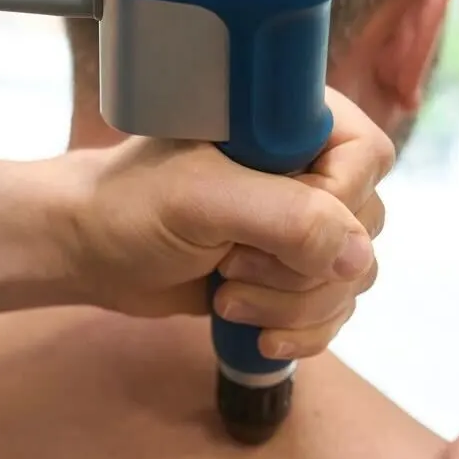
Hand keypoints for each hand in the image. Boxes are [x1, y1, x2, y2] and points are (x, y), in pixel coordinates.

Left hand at [59, 88, 389, 357]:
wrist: (92, 251)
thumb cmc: (133, 206)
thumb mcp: (204, 202)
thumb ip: (286, 219)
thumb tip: (357, 258)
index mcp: (292, 122)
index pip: (366, 158)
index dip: (334, 206)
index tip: (270, 230)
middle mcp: (310, 167)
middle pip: (363, 229)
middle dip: (300, 269)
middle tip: (230, 265)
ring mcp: (304, 223)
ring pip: (351, 278)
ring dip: (294, 305)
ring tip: (227, 297)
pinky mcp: (292, 271)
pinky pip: (335, 309)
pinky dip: (303, 331)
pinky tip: (258, 336)